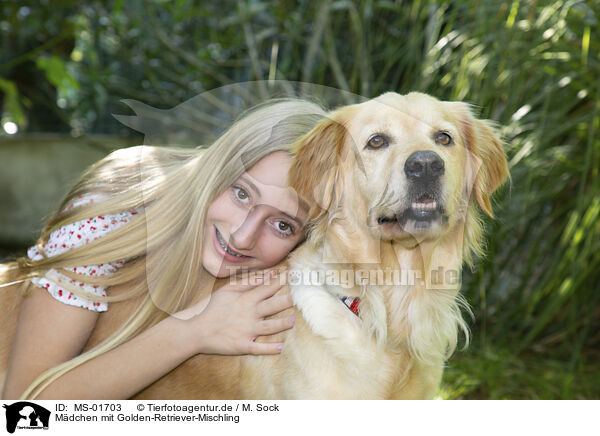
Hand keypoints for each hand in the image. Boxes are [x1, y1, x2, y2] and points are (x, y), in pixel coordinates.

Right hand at [178, 270, 294, 355]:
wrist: (196, 330)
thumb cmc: (212, 308)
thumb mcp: (228, 290)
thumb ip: (248, 282)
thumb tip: (267, 274)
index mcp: (246, 299)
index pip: (268, 288)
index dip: (282, 281)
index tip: (294, 276)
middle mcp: (249, 314)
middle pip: (272, 306)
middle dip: (287, 301)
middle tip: (299, 297)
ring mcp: (246, 330)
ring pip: (269, 327)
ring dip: (282, 324)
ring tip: (293, 320)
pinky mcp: (242, 345)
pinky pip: (259, 348)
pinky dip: (270, 349)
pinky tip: (280, 347)